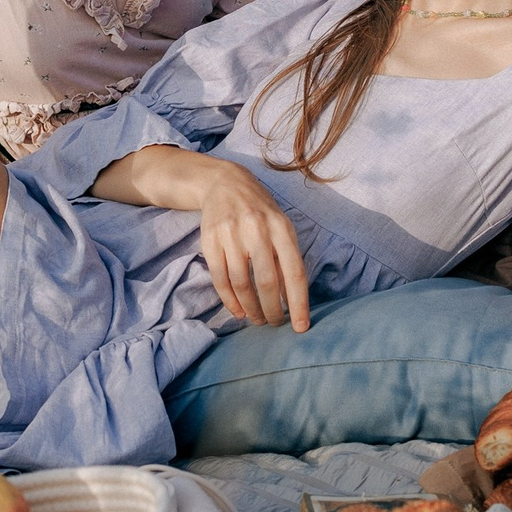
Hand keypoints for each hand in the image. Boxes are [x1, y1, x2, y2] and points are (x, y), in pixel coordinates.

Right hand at [195, 160, 310, 331]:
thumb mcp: (280, 228)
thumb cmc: (260, 212)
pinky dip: (230, 301)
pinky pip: (220, 279)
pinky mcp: (210, 241)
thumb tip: (290, 300)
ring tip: (257, 319)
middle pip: (266, 282)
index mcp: (281, 228)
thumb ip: (287, 260)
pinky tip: (238, 311)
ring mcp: (231, 235)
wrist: (225, 184)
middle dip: (272, 311)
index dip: (298, 303)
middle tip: (275, 324)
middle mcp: (257, 230)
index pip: (294, 272)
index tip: (301, 327)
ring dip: (251, 309)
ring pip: (241, 284)